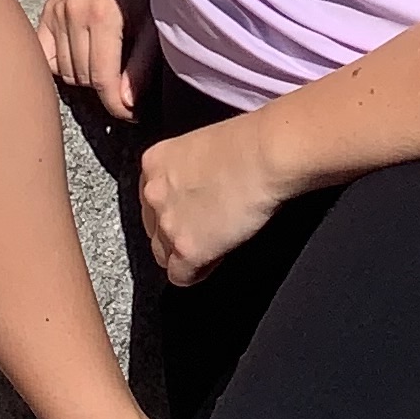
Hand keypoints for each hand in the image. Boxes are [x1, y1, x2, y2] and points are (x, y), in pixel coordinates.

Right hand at [40, 0, 156, 119]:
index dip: (117, 106)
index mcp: (103, 17)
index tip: (130, 114)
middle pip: (83, 78)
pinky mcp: (46, 9)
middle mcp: (73, 15)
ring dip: (85, 77)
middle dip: (104, 91)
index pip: (103, 81)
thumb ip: (140, 65)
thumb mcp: (152, 21)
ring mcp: (55, 12)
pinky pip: (45, 53)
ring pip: (64, 70)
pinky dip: (60, 63)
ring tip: (105, 68)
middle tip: (123, 89)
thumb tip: (127, 103)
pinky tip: (78, 59)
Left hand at [139, 106, 286, 286]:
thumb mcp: (203, 147)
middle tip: (207, 228)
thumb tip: (200, 191)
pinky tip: (215, 260)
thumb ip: (190, 173)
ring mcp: (168, 224)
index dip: (176, 208)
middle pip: (154, 228)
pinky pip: (180, 276)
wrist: (267, 154)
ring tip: (215, 244)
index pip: (152, 199)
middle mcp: (153, 194)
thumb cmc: (250, 142)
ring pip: (164, 254)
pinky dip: (197, 272)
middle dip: (177, 231)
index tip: (194, 211)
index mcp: (154, 163)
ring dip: (186, 253)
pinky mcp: (188, 249)